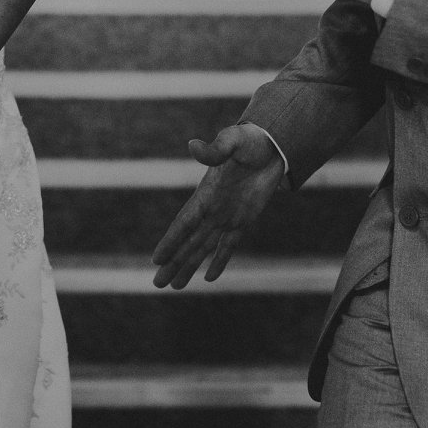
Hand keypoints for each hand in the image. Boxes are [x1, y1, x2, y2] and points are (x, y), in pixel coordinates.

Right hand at [150, 124, 285, 287]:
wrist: (271, 145)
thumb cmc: (250, 140)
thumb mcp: (233, 141)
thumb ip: (215, 149)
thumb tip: (193, 146)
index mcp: (206, 194)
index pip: (184, 224)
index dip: (171, 242)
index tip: (156, 260)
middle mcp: (211, 209)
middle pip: (189, 243)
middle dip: (173, 264)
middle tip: (157, 284)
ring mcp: (226, 216)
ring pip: (204, 248)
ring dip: (189, 266)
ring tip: (175, 286)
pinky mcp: (243, 220)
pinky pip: (228, 245)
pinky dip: (219, 261)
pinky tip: (209, 278)